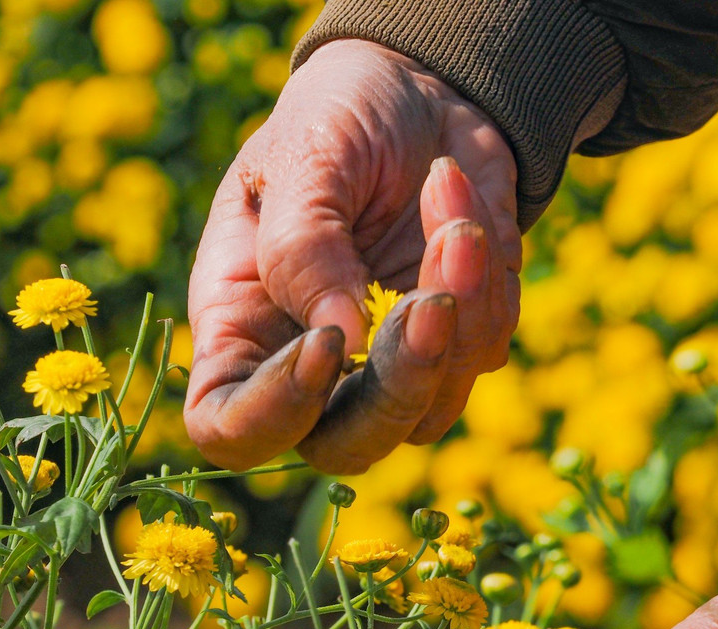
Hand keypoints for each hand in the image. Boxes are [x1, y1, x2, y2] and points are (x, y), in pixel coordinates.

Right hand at [184, 40, 521, 472]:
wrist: (421, 89)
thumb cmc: (336, 117)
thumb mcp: (303, 156)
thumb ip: (305, 246)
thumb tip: (339, 337)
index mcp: (242, 325)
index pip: (230, 428)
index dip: (273, 413)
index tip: (325, 341)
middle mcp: (313, 365)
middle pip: (348, 449)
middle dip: (401, 383)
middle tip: (432, 300)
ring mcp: (391, 361)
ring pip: (434, 406)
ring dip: (457, 305)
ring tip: (443, 187)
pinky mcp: (459, 339)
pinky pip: (487, 345)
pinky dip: (484, 271)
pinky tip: (457, 195)